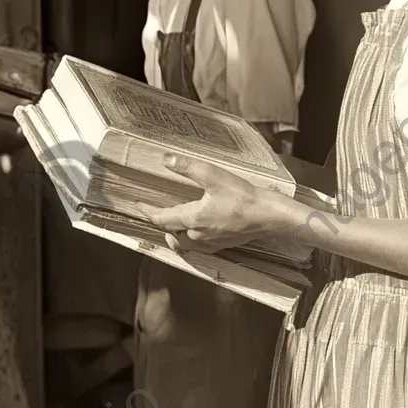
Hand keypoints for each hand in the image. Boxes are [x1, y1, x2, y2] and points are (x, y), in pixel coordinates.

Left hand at [140, 153, 289, 253]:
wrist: (268, 216)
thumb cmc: (242, 196)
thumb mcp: (213, 176)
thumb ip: (188, 167)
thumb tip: (166, 159)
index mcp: (192, 218)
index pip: (162, 218)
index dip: (148, 211)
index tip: (138, 205)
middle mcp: (198, 235)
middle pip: (171, 233)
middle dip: (161, 224)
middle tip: (154, 214)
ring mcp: (211, 243)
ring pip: (185, 243)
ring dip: (174, 235)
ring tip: (171, 227)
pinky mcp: (223, 245)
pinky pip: (199, 247)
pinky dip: (190, 241)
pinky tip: (195, 234)